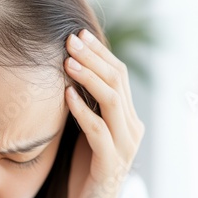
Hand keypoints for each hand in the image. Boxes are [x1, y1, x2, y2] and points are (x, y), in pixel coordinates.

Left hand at [65, 29, 144, 197]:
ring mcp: (124, 146)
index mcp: (128, 116)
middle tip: (71, 39)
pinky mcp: (111, 163)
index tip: (80, 34)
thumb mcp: (88, 127)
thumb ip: (89, 102)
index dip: (100, 53)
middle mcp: (132, 128)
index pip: (119, 75)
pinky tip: (66, 95)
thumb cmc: (84, 163)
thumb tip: (72, 66)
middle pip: (117, 82)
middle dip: (93, 57)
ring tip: (67, 61)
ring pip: (111, 101)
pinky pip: (98, 131)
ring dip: (88, 78)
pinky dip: (82, 110)